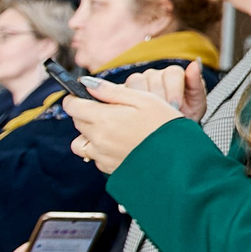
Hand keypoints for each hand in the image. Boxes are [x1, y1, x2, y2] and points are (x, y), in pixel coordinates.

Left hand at [64, 79, 182, 173]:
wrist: (179, 159)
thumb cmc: (166, 125)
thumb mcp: (144, 99)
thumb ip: (112, 91)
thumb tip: (87, 84)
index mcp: (104, 117)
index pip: (71, 105)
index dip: (75, 98)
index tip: (83, 96)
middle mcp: (98, 138)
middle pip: (77, 121)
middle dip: (87, 113)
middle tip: (110, 111)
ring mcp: (102, 155)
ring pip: (81, 141)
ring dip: (90, 133)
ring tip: (111, 130)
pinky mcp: (108, 167)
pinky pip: (94, 156)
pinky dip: (101, 149)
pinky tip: (120, 144)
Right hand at [121, 61, 208, 123]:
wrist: (166, 135)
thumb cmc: (183, 118)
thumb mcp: (195, 105)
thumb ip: (197, 85)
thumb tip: (194, 64)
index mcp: (173, 75)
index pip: (173, 73)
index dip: (174, 89)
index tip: (175, 106)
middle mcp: (154, 75)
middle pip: (153, 77)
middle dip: (158, 97)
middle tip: (161, 114)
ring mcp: (137, 81)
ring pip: (135, 81)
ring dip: (141, 99)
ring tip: (147, 115)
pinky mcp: (121, 91)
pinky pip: (120, 91)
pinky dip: (125, 102)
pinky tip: (131, 115)